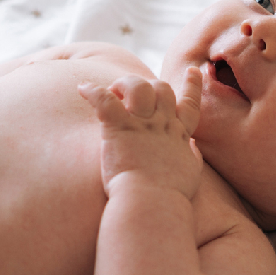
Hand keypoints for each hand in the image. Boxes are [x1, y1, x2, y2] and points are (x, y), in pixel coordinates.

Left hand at [78, 67, 202, 199]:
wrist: (152, 203)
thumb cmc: (170, 196)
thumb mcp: (190, 174)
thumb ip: (192, 158)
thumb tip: (192, 149)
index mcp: (178, 136)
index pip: (190, 105)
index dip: (192, 86)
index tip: (192, 71)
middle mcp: (162, 125)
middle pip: (161, 88)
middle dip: (148, 85)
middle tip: (132, 94)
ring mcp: (141, 125)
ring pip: (137, 87)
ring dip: (124, 84)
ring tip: (113, 91)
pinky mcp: (119, 129)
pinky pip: (104, 100)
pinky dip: (92, 91)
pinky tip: (82, 88)